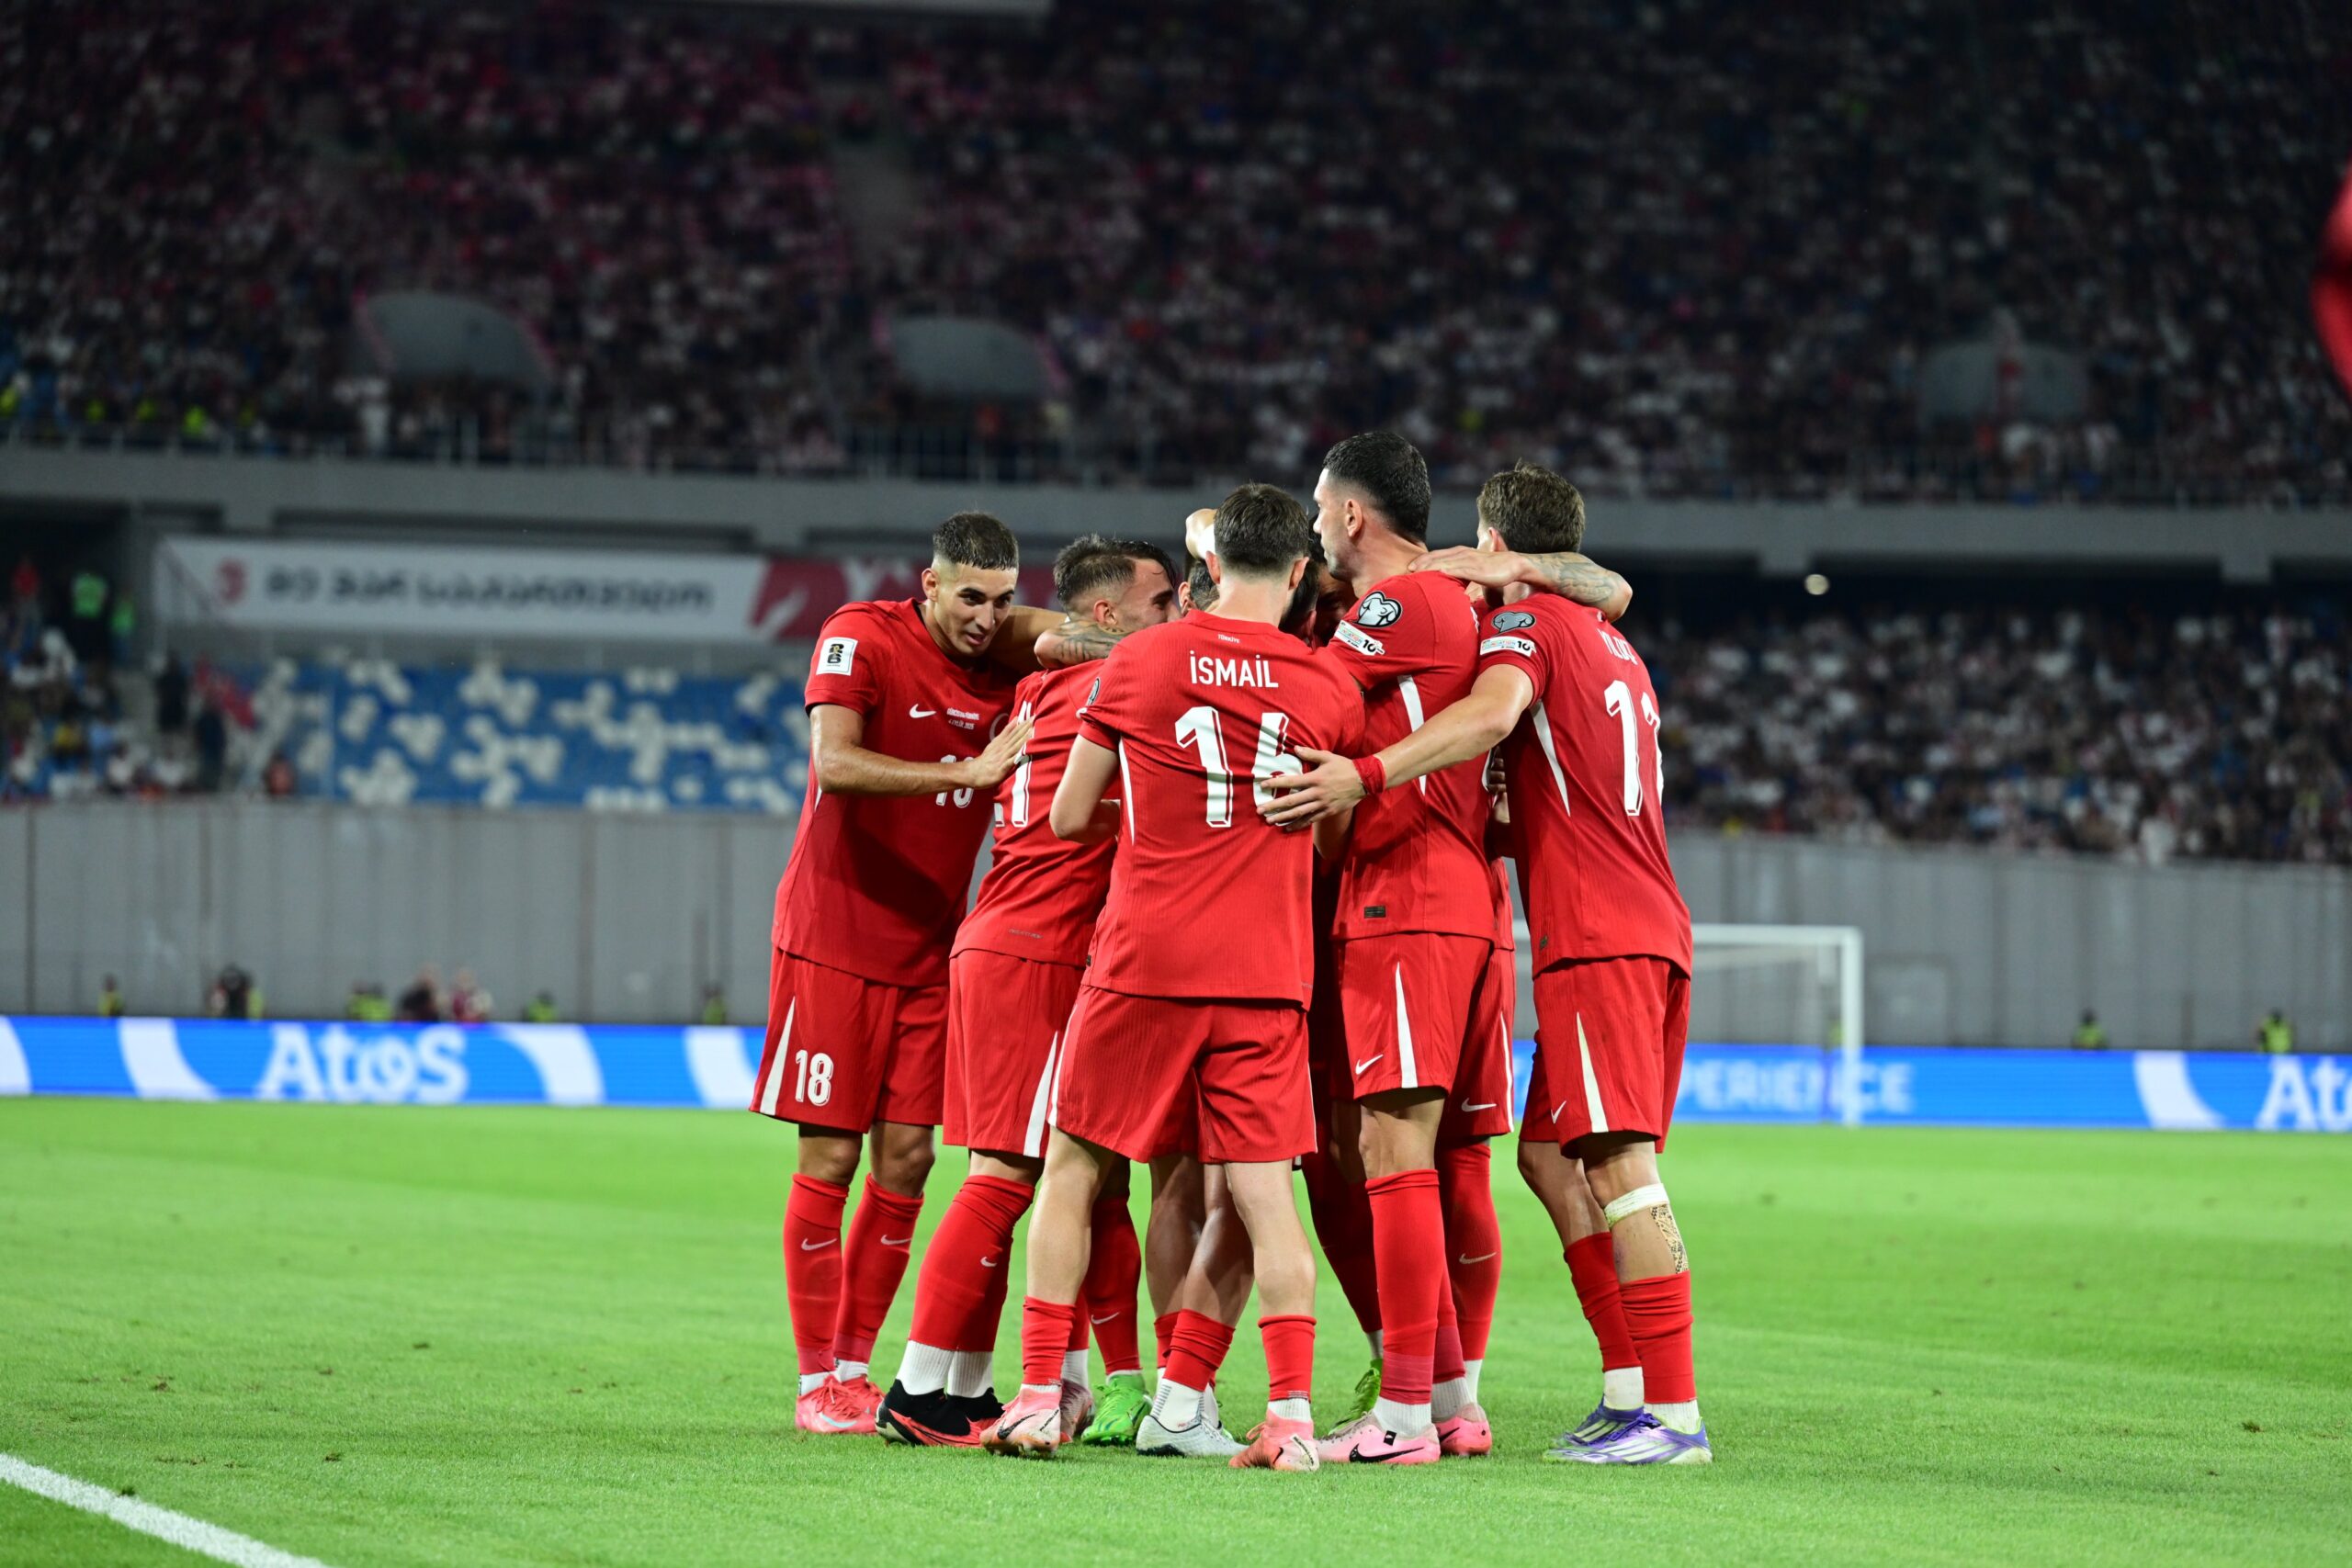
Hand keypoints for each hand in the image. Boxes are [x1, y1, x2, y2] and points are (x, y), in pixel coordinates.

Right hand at [963, 717, 1034, 789]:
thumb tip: (1016, 719)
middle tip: (1035, 718)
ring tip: (1033, 731)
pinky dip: (1018, 756)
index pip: (1014, 731)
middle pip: (1015, 736)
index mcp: (1002, 742)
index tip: (1033, 716)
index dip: (1023, 724)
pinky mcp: (1002, 768)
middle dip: (1026, 727)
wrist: (974, 772)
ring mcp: (1002, 757)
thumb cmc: (987, 759)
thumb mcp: (995, 742)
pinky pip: (1011, 761)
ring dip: (1024, 738)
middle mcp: (1003, 748)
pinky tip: (1025, 752)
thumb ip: (1006, 731)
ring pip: (1015, 746)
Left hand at [1258, 746, 1364, 827]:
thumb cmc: (1344, 767)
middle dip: (1274, 806)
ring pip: (1299, 813)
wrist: (1364, 780)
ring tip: (1270, 821)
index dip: (1276, 784)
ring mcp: (1322, 805)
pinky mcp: (1327, 812)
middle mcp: (1316, 793)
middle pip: (1291, 801)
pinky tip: (1287, 828)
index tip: (1263, 785)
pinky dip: (1298, 825)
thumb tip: (1294, 749)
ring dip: (1283, 818)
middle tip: (1260, 811)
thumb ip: (1310, 753)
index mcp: (1315, 779)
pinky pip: (1310, 820)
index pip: (1291, 782)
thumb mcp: (1328, 757)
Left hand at [1406, 546, 1524, 589]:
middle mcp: (1463, 553)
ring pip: (1444, 562)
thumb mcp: (1473, 569)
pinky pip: (1458, 569)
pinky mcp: (1476, 568)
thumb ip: (1461, 572)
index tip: (1411, 567)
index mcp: (1461, 552)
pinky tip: (1436, 574)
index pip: (1438, 554)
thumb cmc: (1493, 569)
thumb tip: (1450, 582)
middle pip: (1437, 557)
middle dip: (1422, 563)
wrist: (1513, 565)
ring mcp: (1469, 560)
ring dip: (1429, 567)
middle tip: (1408, 571)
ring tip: (1416, 573)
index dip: (1424, 560)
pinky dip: (1446, 571)